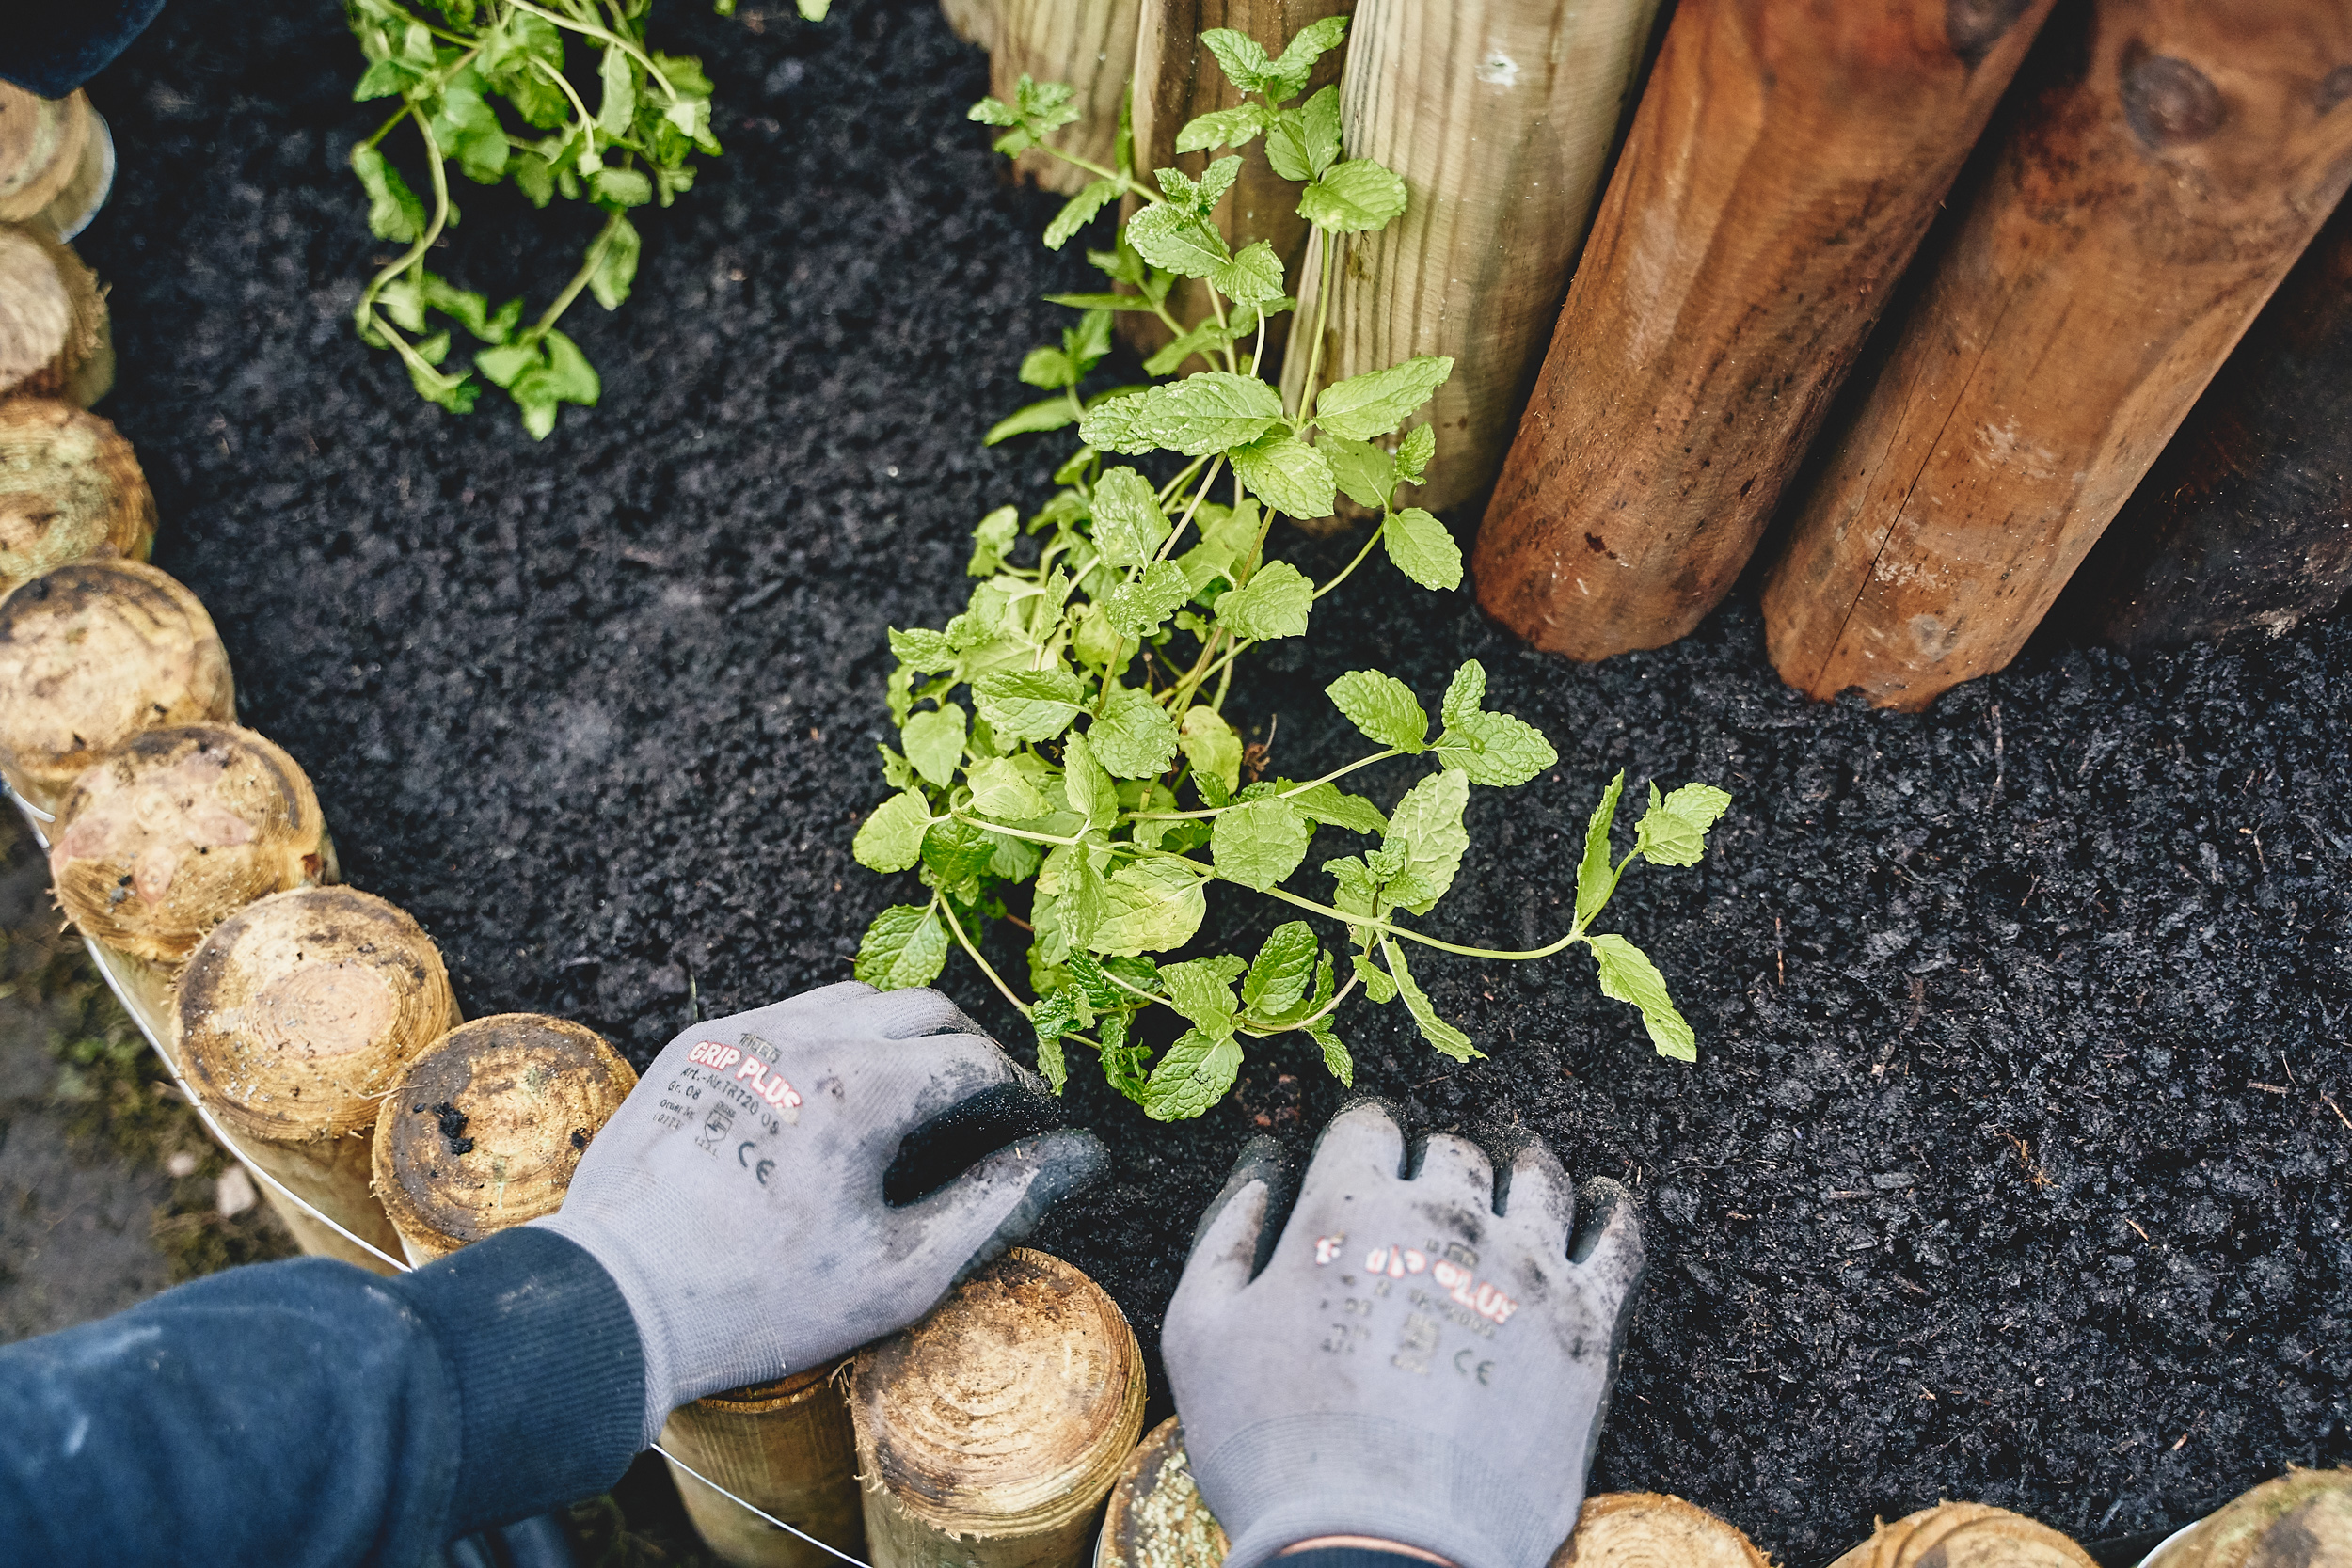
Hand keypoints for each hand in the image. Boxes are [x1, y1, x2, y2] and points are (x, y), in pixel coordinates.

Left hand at [536, 982, 1105, 1444]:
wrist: (616, 1303)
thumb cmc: (762, 1301)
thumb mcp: (900, 1272)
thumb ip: (998, 1203)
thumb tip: (1078, 1159)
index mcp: (861, 1088)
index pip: (975, 1061)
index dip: (1023, 1095)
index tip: (1038, 1130)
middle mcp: (804, 1037)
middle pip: (924, 1010)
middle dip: (970, 1052)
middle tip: (988, 1110)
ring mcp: (745, 1033)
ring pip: (855, 998)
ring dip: (901, 1035)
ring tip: (916, 1099)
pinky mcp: (699, 1045)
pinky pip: (789, 1015)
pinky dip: (833, 1040)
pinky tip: (835, 1098)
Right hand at [1162, 1102, 1643, 1567]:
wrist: (1377, 1549)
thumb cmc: (1275, 1450)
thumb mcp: (1201, 1333)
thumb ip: (1227, 1231)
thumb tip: (1262, 1165)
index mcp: (1350, 1208)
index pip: (1370, 1125)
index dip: (1363, 1142)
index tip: (1363, 1164)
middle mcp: (1445, 1216)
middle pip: (1453, 1152)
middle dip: (1434, 1166)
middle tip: (1425, 1202)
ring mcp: (1525, 1267)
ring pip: (1535, 1177)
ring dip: (1517, 1172)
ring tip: (1510, 1188)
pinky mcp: (1586, 1325)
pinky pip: (1618, 1235)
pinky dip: (1608, 1209)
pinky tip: (1597, 1206)